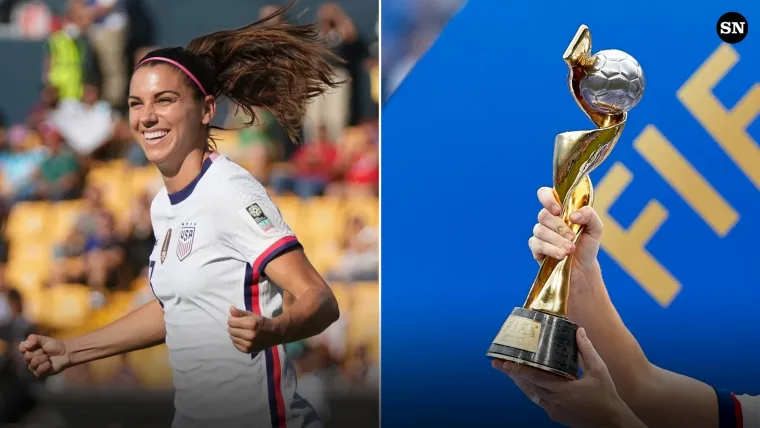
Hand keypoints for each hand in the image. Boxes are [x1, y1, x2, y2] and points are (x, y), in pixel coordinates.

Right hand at [18, 334, 70, 376]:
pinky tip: (49, 363)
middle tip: (45, 351)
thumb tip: (26, 345)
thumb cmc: (55, 345)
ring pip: (33, 364)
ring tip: (48, 357)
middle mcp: (29, 359)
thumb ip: (34, 339)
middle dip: (38, 352)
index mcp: (29, 349)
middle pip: (27, 356)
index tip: (34, 344)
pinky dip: (45, 366)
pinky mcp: (40, 373)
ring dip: (43, 359)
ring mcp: (34, 366)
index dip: (27, 346)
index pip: (21, 348)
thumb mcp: (44, 339)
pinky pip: (37, 371)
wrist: (66, 352)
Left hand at [227, 306, 279, 352]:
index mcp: (251, 324)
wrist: (274, 334)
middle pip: (231, 330)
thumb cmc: (262, 322)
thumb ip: (240, 312)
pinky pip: (235, 345)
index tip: (236, 319)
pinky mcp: (248, 350)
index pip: (231, 322)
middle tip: (239, 325)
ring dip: (235, 334)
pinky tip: (242, 338)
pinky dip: (237, 340)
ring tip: (241, 331)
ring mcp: (248, 344)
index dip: (232, 319)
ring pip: (232, 338)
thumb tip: (231, 309)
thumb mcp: (252, 315)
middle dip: (233, 326)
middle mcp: (249, 335)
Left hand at [493, 328, 631, 427]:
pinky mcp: (555, 415)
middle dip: (512, 374)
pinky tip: (526, 382)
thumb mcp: (599, 371)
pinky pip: (538, 401)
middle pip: (527, 387)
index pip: (535, 379)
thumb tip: (579, 331)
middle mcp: (554, 402)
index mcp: (563, 391)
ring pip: (531, 395)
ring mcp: (553, 410)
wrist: (611, 423)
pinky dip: (531, 390)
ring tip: (507, 371)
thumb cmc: (606, 396)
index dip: (519, 371)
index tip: (506, 363)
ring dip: (519, 382)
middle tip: (498, 364)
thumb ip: (587, 350)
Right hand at [529, 186, 603, 278]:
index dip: (547, 199)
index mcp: (559, 209)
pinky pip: (537, 244)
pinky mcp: (536, 248)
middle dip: (560, 227)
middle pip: (543, 215)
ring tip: (570, 250)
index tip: (558, 210)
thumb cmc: (587, 244)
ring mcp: (540, 233)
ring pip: (540, 230)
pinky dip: (551, 250)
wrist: (583, 268)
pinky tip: (561, 255)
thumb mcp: (595, 228)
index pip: (544, 194)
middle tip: (573, 238)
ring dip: (557, 241)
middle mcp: (547, 219)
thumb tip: (573, 215)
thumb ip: (589, 214)